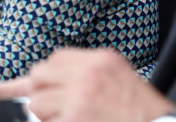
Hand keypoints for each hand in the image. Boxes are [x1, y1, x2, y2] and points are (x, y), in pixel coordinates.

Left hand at [0, 48, 173, 121]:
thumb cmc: (140, 111)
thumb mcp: (118, 78)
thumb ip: (86, 73)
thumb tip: (48, 79)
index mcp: (100, 60)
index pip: (54, 60)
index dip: (47, 79)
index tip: (43, 88)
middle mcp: (88, 73)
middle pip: (38, 76)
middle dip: (42, 94)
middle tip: (59, 109)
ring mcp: (80, 97)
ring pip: (35, 103)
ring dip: (46, 117)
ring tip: (74, 119)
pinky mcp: (74, 119)